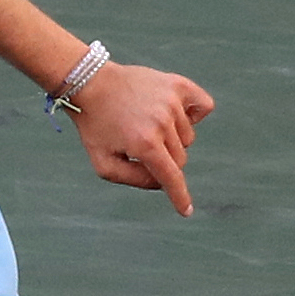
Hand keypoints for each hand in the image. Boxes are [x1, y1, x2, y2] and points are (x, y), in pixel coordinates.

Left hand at [65, 62, 214, 215]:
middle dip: (164, 160)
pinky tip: (174, 112)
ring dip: (172, 137)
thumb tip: (161, 183)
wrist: (92, 84)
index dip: (179, 197)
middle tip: (141, 146)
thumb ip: (133, 179)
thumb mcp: (103, 162)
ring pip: (189, 136)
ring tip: (147, 123)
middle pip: (180, 158)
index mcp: (144, 144)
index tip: (186, 211)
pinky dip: (194, 114)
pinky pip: (203, 107)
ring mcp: (172, 102)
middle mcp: (162, 123)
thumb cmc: (96, 126)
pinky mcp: (179, 85)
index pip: (171, 177)